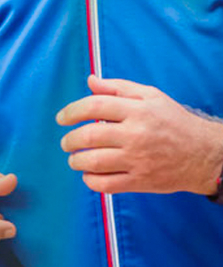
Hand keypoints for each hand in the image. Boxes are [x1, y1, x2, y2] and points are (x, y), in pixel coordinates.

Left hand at [57, 75, 222, 194]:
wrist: (204, 154)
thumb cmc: (173, 121)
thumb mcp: (150, 95)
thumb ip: (117, 87)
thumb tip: (90, 81)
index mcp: (136, 110)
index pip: (93, 106)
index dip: (71, 111)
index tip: (61, 118)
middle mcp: (135, 134)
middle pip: (89, 136)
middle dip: (69, 140)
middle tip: (66, 142)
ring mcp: (138, 160)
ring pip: (94, 162)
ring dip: (76, 160)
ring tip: (74, 158)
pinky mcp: (141, 181)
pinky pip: (107, 185)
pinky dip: (91, 181)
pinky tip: (89, 174)